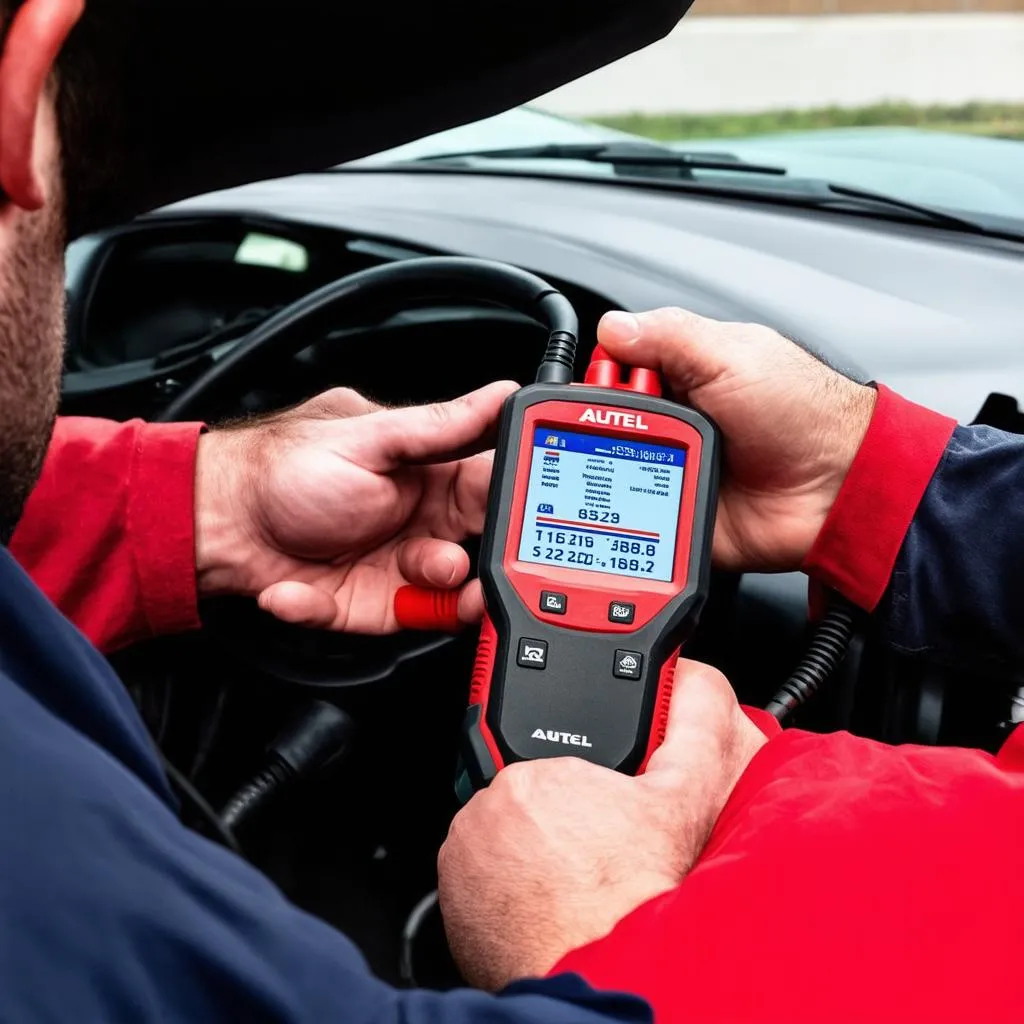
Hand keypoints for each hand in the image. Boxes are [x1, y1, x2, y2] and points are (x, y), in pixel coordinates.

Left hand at [194, 382, 516, 631]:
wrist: (215, 523)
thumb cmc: (282, 469)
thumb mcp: (367, 441)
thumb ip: (441, 427)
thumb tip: (504, 393)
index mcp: (433, 475)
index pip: (499, 488)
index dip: (524, 505)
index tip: (533, 518)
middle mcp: (425, 522)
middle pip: (488, 550)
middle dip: (490, 564)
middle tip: (471, 559)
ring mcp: (400, 568)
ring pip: (452, 595)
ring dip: (437, 588)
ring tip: (410, 570)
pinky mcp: (372, 606)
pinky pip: (387, 622)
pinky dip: (343, 611)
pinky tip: (305, 591)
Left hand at [437, 660, 765, 989]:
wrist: (602, 973)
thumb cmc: (632, 898)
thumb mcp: (682, 801)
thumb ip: (691, 730)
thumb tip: (695, 685)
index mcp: (536, 776)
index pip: (554, 766)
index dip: (582, 797)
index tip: (597, 826)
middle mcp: (489, 807)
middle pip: (526, 802)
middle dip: (553, 822)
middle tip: (586, 858)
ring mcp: (466, 852)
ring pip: (500, 836)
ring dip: (524, 852)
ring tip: (565, 882)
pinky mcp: (451, 893)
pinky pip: (476, 876)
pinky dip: (500, 885)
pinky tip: (538, 900)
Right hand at [599, 309, 876, 571]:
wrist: (839, 486)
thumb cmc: (805, 415)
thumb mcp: (733, 355)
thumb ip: (670, 335)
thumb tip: (613, 327)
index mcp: (686, 376)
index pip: (620, 371)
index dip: (602, 379)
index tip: (599, 388)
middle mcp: (678, 421)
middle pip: (608, 423)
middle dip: (601, 428)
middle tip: (619, 430)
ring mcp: (678, 467)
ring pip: (615, 471)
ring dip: (611, 474)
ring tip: (622, 470)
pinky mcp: (680, 512)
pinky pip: (639, 518)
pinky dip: (628, 517)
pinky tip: (629, 508)